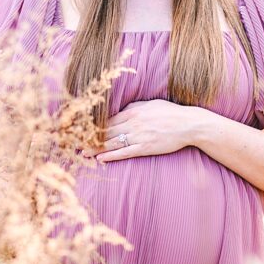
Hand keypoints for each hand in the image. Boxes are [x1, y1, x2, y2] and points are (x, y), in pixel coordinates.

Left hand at [81, 99, 197, 162]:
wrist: (188, 124)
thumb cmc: (170, 112)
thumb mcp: (150, 104)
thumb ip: (134, 107)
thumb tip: (121, 110)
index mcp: (132, 112)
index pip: (107, 119)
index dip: (93, 125)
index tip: (81, 129)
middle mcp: (132, 123)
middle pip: (106, 131)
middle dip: (89, 136)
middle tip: (74, 141)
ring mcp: (139, 136)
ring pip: (112, 143)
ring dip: (96, 148)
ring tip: (82, 152)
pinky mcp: (146, 147)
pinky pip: (124, 153)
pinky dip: (111, 156)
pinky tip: (100, 159)